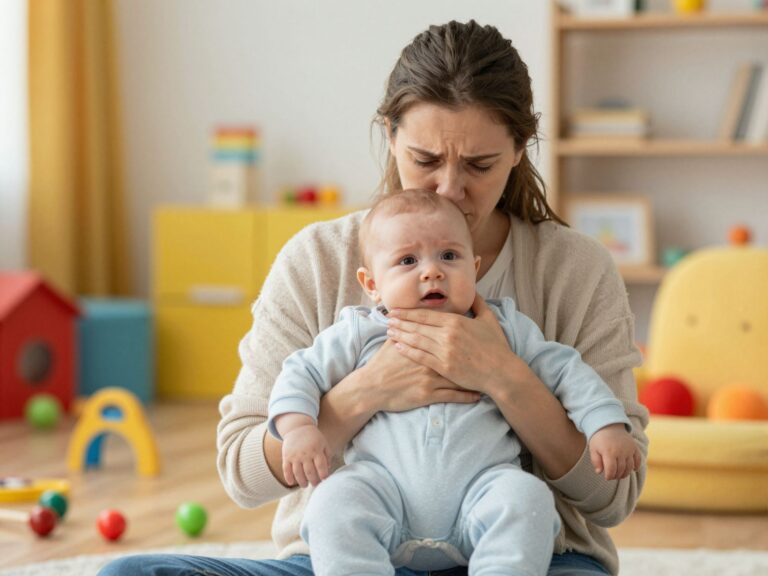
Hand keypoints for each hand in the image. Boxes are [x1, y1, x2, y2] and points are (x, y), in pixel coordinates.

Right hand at [281, 424, 330, 487]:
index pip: (321, 466)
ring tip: (305, 485)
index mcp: (316, 450)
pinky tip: (291, 483)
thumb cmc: (314, 438)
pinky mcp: (286, 456)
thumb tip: (328, 470)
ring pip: (298, 473)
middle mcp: (305, 453)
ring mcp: (295, 455)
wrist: (298, 427)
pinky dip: (288, 477)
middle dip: (314, 481)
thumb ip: (328, 456)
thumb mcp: (324, 443)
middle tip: (315, 484)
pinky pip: (286, 470)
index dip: (323, 475)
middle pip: (310, 472)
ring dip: (302, 482)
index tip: (324, 479)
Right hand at [360, 338, 481, 412]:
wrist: (372, 387)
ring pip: (459, 375)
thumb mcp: (392, 342)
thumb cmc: (382, 364)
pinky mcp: (429, 394)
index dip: (463, 334)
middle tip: (491, 351)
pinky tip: (478, 395)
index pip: (446, 336)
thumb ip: (404, 330)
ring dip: (476, 376)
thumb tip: (408, 317)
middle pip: (457, 353)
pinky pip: (453, 395)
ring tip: (491, 375)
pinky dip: (467, 395)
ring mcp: (430, 377)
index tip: (477, 332)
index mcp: (422, 344)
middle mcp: (429, 359)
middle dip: (474, 352)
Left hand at [386, 294, 525, 396]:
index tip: (395, 310)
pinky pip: (421, 357)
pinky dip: (408, 351)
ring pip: (416, 341)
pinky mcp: (444, 367)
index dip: (408, 313)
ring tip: (389, 331)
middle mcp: (447, 335)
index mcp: (456, 321)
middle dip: (400, 322)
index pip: (426, 314)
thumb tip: (473, 290)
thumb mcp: (489, 320)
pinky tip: (398, 347)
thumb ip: (478, 303)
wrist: (502, 372)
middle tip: (386, 319)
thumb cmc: (497, 347)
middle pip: (417, 326)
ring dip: (400, 335)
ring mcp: (445, 352)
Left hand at [589, 424, 641, 479]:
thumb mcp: (593, 449)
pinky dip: (637, 466)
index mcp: (609, 452)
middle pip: (621, 470)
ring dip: (625, 473)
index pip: (611, 470)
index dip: (609, 476)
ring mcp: (629, 449)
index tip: (607, 477)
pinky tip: (632, 469)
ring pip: (630, 467)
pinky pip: (638, 459)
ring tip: (620, 474)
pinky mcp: (634, 447)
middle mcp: (620, 451)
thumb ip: (595, 461)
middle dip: (616, 476)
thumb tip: (599, 472)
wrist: (608, 425)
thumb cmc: (599, 439)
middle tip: (613, 476)